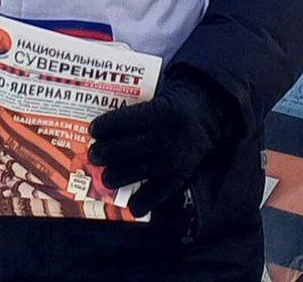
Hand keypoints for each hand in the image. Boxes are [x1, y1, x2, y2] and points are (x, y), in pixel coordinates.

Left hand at [88, 71, 232, 217]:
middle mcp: (167, 136)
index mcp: (160, 111)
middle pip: (129, 147)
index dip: (105, 126)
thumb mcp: (157, 95)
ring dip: (120, 176)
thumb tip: (106, 126)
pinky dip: (147, 201)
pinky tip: (132, 206)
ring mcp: (175, 157)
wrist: (209, 111)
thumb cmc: (174, 102)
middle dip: (106, 152)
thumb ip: (137, 110)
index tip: (93, 131)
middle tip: (94, 155)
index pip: (124, 121)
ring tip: (105, 179)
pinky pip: (162, 190)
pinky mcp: (183, 173)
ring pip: (141, 171)